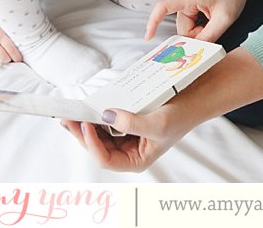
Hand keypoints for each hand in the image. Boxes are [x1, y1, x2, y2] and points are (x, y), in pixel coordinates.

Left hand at [61, 103, 192, 172]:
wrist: (193, 100)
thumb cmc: (180, 118)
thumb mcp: (157, 125)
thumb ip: (131, 123)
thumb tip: (106, 116)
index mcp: (135, 161)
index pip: (105, 159)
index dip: (91, 144)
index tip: (85, 124)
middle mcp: (128, 152)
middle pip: (97, 147)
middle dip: (82, 134)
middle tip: (69, 118)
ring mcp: (125, 136)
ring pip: (98, 134)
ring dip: (86, 124)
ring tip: (74, 112)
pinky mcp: (125, 121)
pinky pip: (106, 120)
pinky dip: (96, 115)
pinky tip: (89, 107)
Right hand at [145, 0, 250, 42]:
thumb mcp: (225, 18)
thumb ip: (210, 35)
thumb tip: (196, 49)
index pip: (164, 7)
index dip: (154, 21)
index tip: (149, 36)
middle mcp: (184, 2)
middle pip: (182, 30)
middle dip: (197, 36)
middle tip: (213, 29)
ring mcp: (187, 8)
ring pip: (188, 32)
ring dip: (201, 34)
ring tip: (215, 23)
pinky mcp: (191, 12)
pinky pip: (192, 29)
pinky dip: (201, 31)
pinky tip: (211, 23)